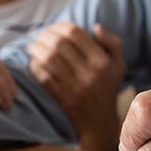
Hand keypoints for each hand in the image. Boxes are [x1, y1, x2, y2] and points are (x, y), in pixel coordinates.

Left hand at [28, 23, 125, 150]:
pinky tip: (33, 63)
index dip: (59, 26)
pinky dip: (35, 67)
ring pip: (49, 59)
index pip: (75, 33)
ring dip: (36, 50)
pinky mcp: (63, 99)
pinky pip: (44, 77)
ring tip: (32, 47)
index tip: (53, 28)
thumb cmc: (107, 89)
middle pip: (59, 44)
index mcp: (102, 61)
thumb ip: (112, 43)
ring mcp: (75, 87)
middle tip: (38, 37)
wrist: (100, 123)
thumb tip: (95, 26)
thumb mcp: (118, 65)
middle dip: (44, 36)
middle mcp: (90, 73)